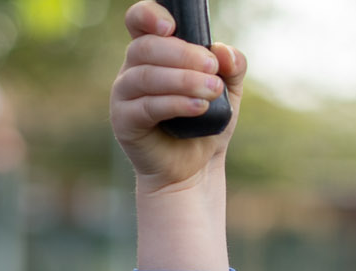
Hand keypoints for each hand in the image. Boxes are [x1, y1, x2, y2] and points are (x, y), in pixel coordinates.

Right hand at [110, 0, 244, 193]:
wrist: (197, 169)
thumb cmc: (206, 124)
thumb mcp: (227, 92)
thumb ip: (231, 67)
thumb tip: (224, 51)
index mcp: (153, 54)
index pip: (140, 22)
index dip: (149, 15)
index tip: (172, 26)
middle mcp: (133, 69)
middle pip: (146, 47)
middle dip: (182, 54)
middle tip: (212, 68)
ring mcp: (125, 94)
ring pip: (146, 75)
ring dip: (183, 80)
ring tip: (213, 91)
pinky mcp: (124, 121)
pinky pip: (147, 106)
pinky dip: (175, 103)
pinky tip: (199, 106)